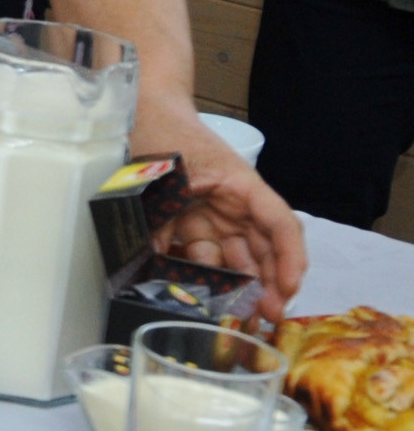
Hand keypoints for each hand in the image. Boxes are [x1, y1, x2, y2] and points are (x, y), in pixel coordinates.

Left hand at [134, 105, 307, 321]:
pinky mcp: (190, 222)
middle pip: (263, 249)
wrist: (141, 112)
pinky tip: (205, 298)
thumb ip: (163, 215)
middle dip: (269, 285)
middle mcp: (235, 205)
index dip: (289, 259)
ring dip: (241, 287)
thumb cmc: (162, 133)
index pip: (281, 225)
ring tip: (239, 317)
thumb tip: (155, 259)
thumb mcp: (166, 173)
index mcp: (243, 187)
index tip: (289, 288)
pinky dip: (204, 275)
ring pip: (236, 257)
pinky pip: (202, 254)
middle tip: (265, 319)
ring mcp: (214, 214)